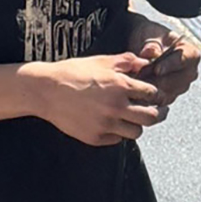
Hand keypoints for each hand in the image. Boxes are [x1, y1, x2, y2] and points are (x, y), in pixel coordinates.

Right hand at [33, 53, 168, 146]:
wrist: (45, 90)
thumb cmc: (72, 73)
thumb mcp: (100, 61)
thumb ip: (126, 62)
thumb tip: (144, 64)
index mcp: (120, 86)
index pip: (152, 94)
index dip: (155, 94)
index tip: (153, 95)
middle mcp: (115, 107)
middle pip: (150, 118)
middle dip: (154, 113)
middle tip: (152, 110)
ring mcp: (105, 125)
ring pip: (136, 132)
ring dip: (135, 125)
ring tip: (129, 118)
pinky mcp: (95, 138)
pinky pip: (116, 140)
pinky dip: (117, 132)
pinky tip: (110, 123)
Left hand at [128, 17, 200, 105]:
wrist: (143, 48)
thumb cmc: (151, 39)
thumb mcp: (152, 36)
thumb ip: (153, 44)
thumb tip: (151, 52)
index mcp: (191, 55)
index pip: (183, 61)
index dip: (170, 66)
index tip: (157, 69)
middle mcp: (189, 73)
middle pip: (175, 82)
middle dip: (156, 79)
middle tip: (139, 76)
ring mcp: (180, 87)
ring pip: (166, 93)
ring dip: (150, 89)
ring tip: (135, 82)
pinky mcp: (169, 97)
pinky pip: (159, 101)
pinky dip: (146, 97)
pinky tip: (136, 91)